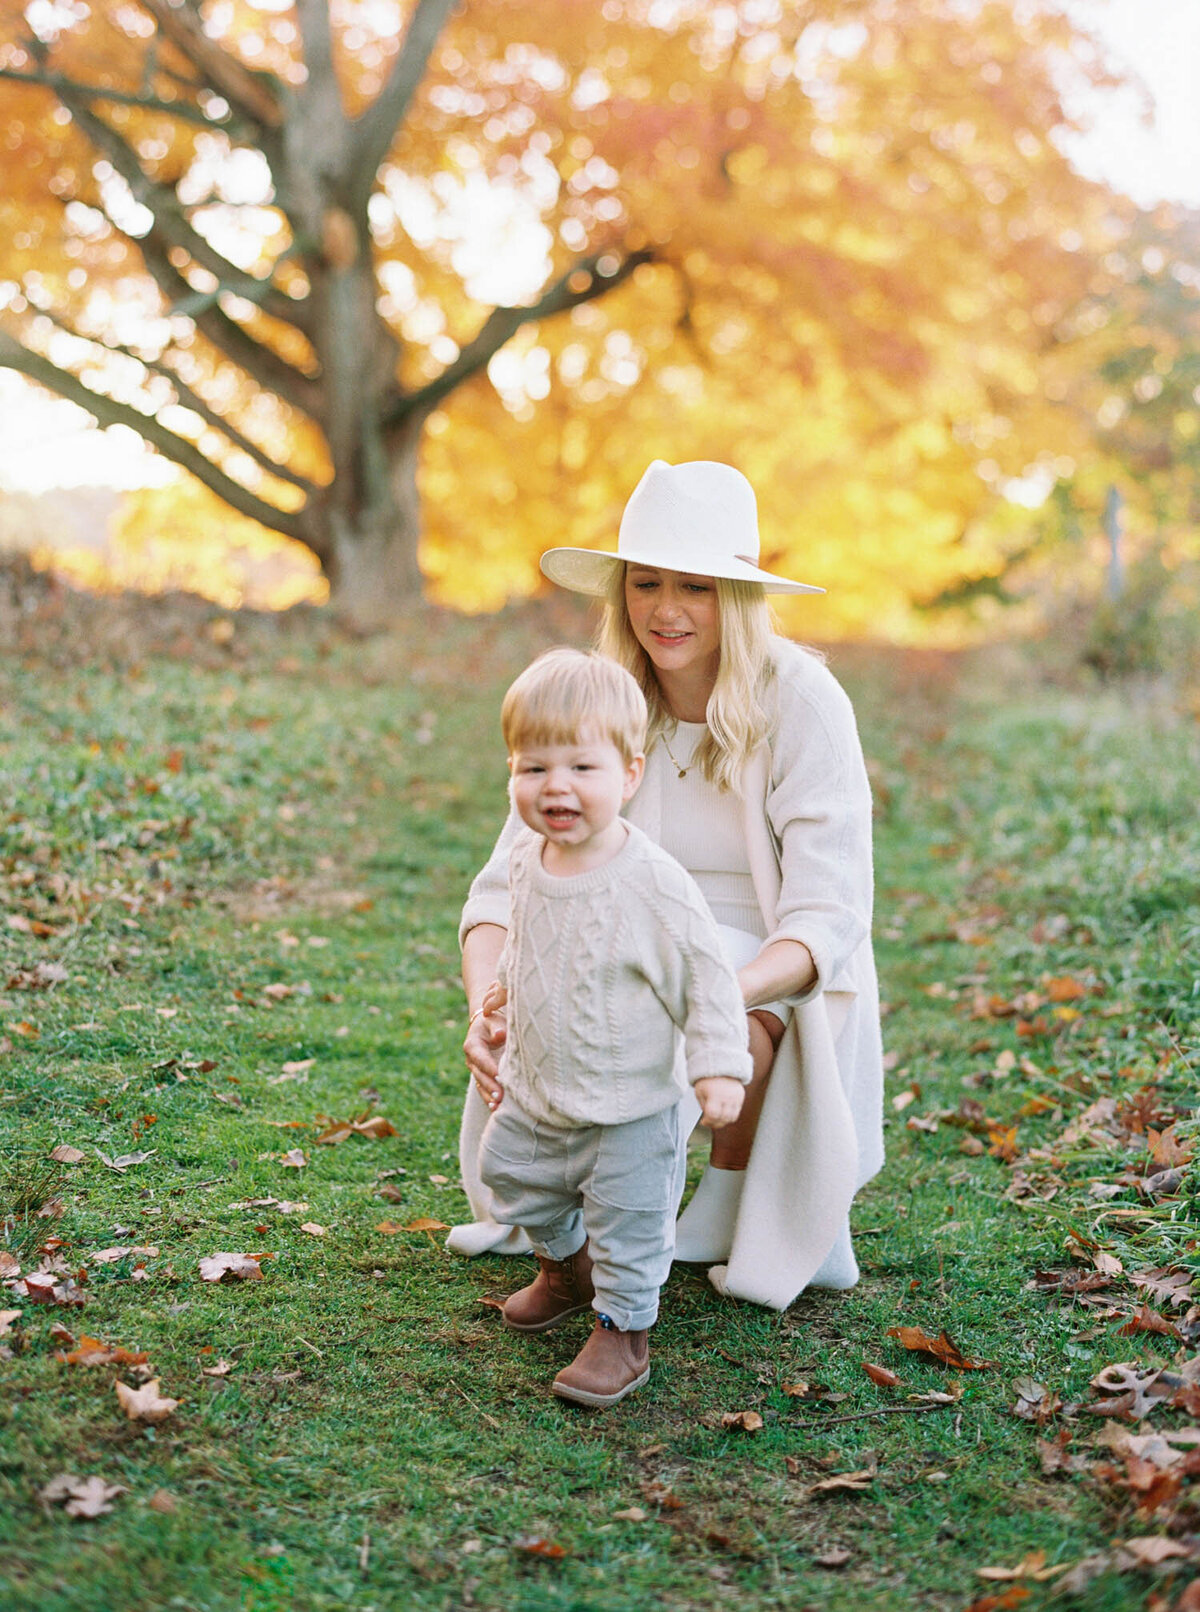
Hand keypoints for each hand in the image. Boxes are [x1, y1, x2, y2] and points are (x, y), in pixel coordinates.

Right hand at [464, 987, 506, 1109]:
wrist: (487, 1026)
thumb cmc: (493, 1021)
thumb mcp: (493, 1020)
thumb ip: (497, 1027)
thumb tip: (500, 1035)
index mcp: (472, 1045)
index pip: (480, 1057)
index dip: (489, 1067)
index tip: (499, 1075)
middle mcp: (471, 1059)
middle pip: (480, 1075)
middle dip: (490, 1086)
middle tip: (499, 1097)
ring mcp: (475, 1070)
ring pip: (481, 1085)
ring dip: (489, 1096)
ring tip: (497, 1107)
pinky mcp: (482, 1077)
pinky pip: (484, 1089)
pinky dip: (489, 1099)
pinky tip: (496, 1110)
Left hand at [693, 1076, 745, 1129]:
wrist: (721, 1065)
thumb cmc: (708, 1078)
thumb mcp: (699, 1092)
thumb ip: (703, 1106)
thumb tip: (708, 1118)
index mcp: (715, 1094)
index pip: (713, 1115)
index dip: (707, 1122)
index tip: (703, 1122)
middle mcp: (727, 1096)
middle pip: (723, 1119)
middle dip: (715, 1124)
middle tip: (709, 1122)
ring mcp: (736, 1097)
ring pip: (732, 1118)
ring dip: (723, 1121)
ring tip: (717, 1118)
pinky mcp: (741, 1097)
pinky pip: (737, 1112)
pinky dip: (730, 1115)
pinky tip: (723, 1112)